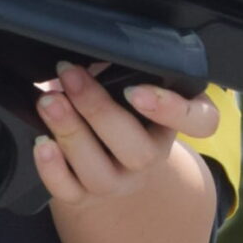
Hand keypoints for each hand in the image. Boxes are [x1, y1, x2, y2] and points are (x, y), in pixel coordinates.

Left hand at [33, 62, 218, 211]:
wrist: (105, 160)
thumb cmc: (115, 106)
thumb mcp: (127, 81)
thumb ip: (119, 65)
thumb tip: (90, 43)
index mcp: (170, 123)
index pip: (200, 122)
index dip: (173, 110)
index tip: (135, 89)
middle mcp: (150, 158)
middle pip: (138, 150)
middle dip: (98, 109)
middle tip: (69, 74)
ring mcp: (118, 183)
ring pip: (100, 173)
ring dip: (70, 133)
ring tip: (48, 102)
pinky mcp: (85, 198)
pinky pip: (69, 193)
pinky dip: (52, 170)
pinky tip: (41, 143)